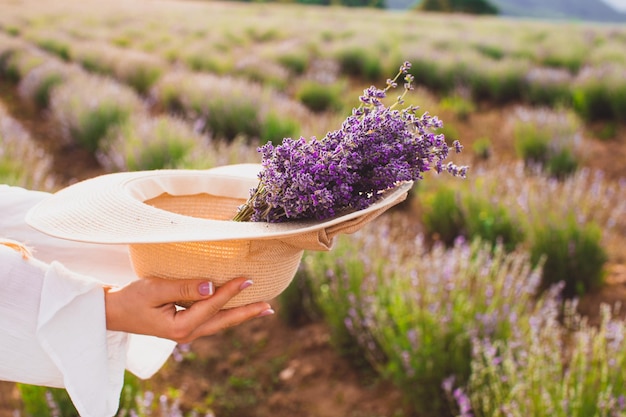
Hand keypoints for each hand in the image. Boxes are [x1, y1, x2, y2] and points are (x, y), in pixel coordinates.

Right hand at [104, 277, 273, 343]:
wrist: (113, 313)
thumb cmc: (130, 298)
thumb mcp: (154, 288)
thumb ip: (183, 287)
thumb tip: (210, 286)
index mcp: (179, 326)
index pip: (212, 305)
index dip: (231, 291)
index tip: (249, 279)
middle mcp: (186, 334)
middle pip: (223, 321)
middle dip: (247, 313)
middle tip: (269, 307)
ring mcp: (186, 333)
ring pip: (219, 323)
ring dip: (240, 315)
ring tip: (262, 309)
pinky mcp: (184, 327)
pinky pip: (211, 320)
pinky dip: (226, 313)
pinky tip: (237, 308)